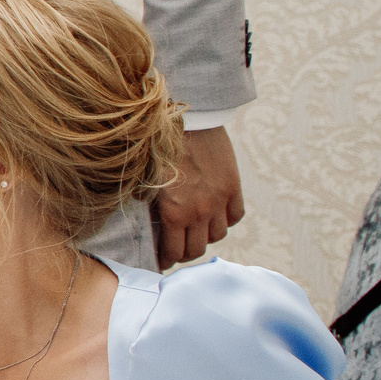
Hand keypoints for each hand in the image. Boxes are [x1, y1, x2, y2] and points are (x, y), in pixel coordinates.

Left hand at [155, 124, 244, 266]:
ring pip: (217, 235)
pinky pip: (234, 217)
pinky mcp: (233, 187)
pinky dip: (225, 219)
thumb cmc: (157, 149)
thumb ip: (151, 207)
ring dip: (205, 235)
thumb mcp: (146, 181)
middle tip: (177, 248)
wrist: (187, 120)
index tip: (161, 260)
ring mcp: (219, 200)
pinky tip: (214, 213)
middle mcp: (199, 211)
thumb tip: (150, 228)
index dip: (166, 260)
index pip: (174, 253)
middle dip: (184, 252)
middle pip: (197, 250)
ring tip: (194, 229)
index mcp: (174, 212)